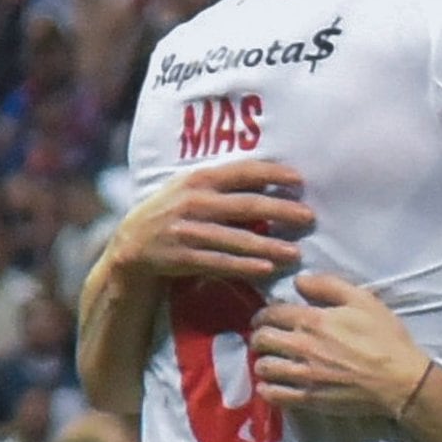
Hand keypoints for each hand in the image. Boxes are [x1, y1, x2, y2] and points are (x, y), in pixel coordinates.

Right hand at [111, 160, 311, 284]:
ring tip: (295, 253)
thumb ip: (224, 184)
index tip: (300, 180)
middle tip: (309, 217)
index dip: (272, 174)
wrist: (131, 246)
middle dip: (281, 211)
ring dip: (268, 246)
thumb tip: (268, 178)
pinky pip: (219, 263)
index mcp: (198, 179)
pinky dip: (244, 266)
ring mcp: (186, 231)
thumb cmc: (172, 213)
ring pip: (236, 239)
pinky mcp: (181, 257)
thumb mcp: (192, 190)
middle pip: (246, 205)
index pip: (242, 172)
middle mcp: (193, 202)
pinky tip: (266, 269)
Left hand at [247, 271, 427, 418]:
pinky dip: (266, 389)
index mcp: (312, 320)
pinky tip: (270, 386)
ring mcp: (303, 375)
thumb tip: (299, 281)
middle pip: (261, 339)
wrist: (400, 380)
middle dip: (258, 337)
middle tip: (265, 339)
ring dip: (262, 362)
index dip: (263, 314)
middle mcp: (301, 346)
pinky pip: (274, 395)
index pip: (271, 313)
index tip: (265, 318)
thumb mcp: (363, 300)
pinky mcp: (308, 398)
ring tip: (270, 362)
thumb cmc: (384, 337)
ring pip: (263, 367)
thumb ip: (329, 285)